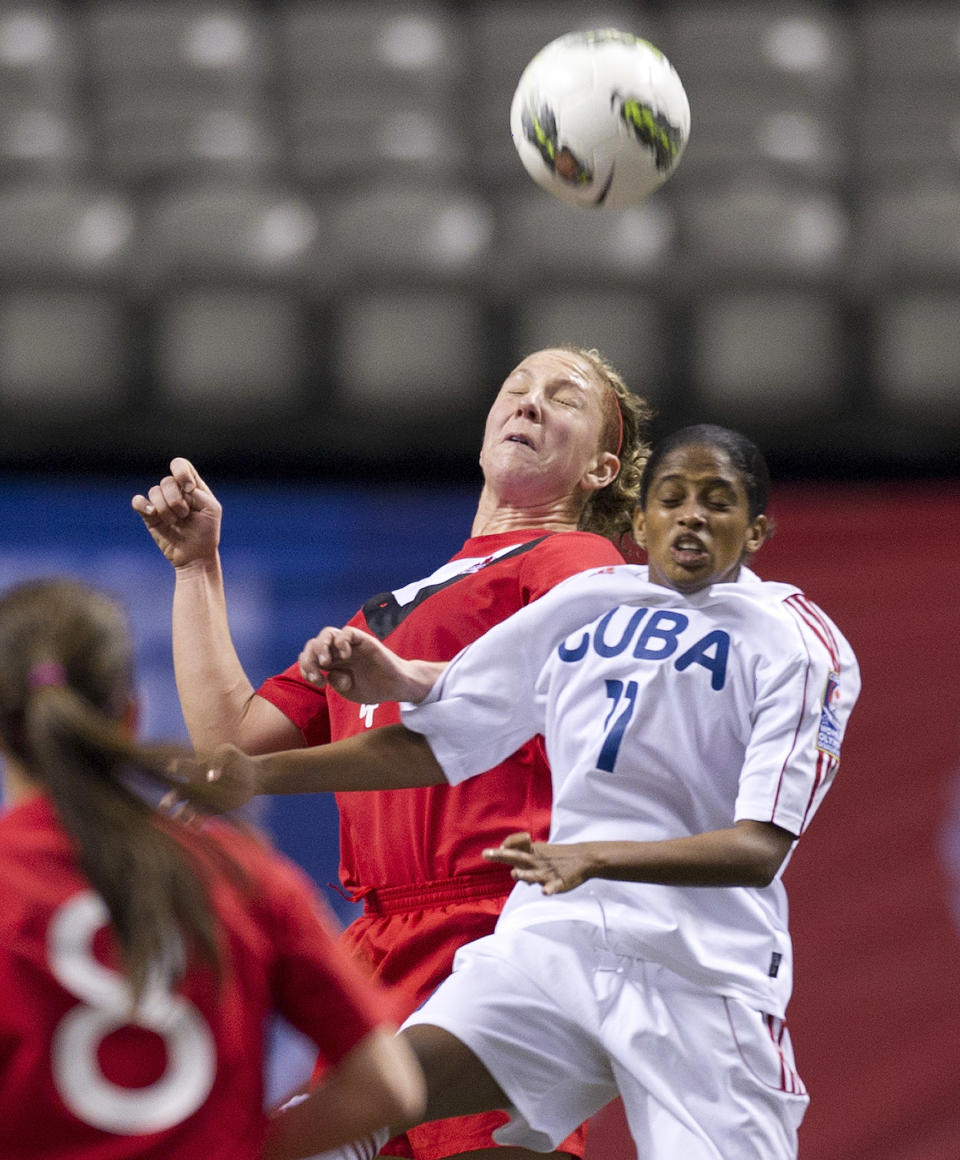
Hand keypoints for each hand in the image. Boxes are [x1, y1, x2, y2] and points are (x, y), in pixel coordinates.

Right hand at [131, 458, 221, 568]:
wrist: (195, 556)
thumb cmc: (207, 532)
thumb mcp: (211, 509)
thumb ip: (197, 493)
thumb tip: (178, 489)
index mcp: (191, 486)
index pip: (180, 465)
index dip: (181, 473)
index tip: (189, 489)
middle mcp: (175, 491)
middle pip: (167, 481)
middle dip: (177, 500)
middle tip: (186, 515)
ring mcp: (161, 502)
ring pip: (154, 491)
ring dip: (166, 509)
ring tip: (175, 522)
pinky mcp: (149, 515)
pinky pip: (137, 501)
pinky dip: (143, 504)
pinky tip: (152, 513)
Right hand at [165, 743, 261, 814]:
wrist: (251, 776)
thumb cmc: (235, 760)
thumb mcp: (227, 752)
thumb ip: (218, 759)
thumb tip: (212, 776)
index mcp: (194, 768)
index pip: (179, 770)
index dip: (174, 771)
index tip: (170, 771)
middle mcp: (193, 786)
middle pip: (177, 794)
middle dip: (169, 800)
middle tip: (163, 806)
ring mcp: (201, 800)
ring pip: (188, 808)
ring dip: (184, 814)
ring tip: (183, 819)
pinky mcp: (212, 810)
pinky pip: (203, 816)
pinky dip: (199, 821)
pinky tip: (196, 825)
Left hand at [298, 626, 413, 703]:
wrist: (396, 687)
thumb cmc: (374, 688)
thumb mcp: (348, 690)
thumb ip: (335, 681)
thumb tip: (328, 671)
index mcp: (333, 663)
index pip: (310, 656)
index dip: (307, 667)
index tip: (317, 681)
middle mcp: (339, 651)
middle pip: (315, 643)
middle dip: (310, 659)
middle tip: (317, 675)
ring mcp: (351, 645)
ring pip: (327, 633)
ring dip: (321, 647)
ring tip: (326, 662)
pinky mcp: (364, 640)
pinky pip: (348, 632)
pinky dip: (341, 642)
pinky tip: (345, 656)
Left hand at [483, 831, 593, 894]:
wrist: (583, 858)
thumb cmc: (556, 856)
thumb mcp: (538, 852)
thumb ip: (522, 856)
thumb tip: (508, 863)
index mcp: (532, 852)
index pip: (515, 846)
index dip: (507, 844)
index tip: (500, 846)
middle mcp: (537, 861)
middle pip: (517, 857)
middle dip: (501, 855)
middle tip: (485, 854)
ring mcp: (548, 872)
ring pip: (534, 874)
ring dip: (524, 874)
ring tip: (514, 873)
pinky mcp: (560, 882)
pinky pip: (554, 886)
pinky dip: (550, 888)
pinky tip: (545, 891)